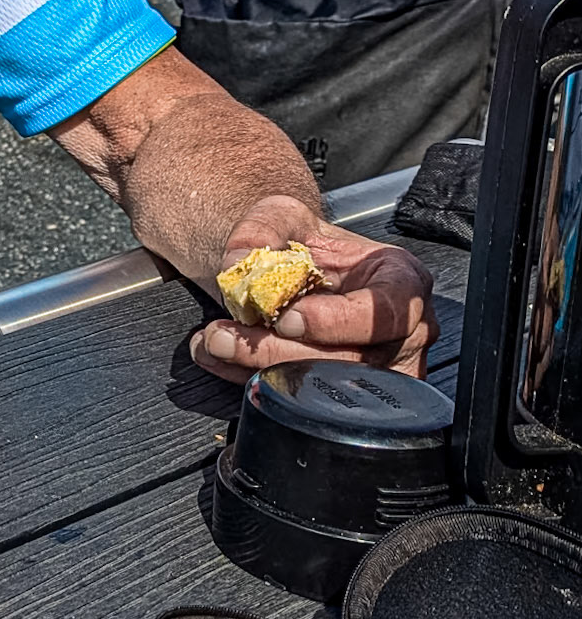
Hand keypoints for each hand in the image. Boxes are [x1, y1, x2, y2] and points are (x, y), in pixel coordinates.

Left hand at [189, 194, 436, 383]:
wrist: (292, 271)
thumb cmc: (304, 244)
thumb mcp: (284, 216)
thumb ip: (261, 229)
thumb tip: (236, 263)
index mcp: (401, 282)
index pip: (383, 312)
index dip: (335, 322)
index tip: (286, 317)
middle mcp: (402, 334)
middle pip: (348, 361)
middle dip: (279, 351)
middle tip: (225, 336)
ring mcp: (381, 372)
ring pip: (323, 389)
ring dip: (260, 369)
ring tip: (217, 344)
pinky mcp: (347, 396)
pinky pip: (304, 401)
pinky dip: (255, 381)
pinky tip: (222, 359)